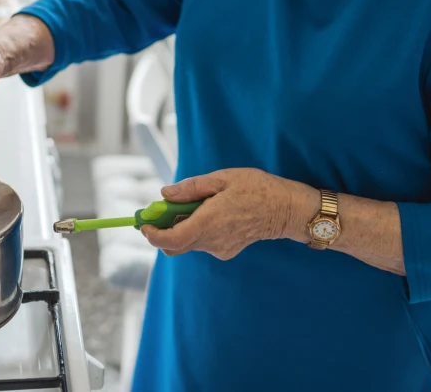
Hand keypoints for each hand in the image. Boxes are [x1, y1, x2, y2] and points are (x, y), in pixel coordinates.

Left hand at [140, 168, 311, 260]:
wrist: (285, 209)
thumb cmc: (256, 188)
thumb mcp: (222, 178)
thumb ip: (191, 188)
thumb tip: (165, 194)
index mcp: (208, 222)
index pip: (171, 240)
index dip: (153, 234)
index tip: (145, 224)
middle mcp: (212, 240)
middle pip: (175, 245)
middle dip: (164, 229)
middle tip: (166, 209)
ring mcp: (220, 249)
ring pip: (188, 243)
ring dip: (183, 227)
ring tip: (197, 204)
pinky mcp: (226, 251)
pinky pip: (203, 243)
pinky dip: (198, 230)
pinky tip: (213, 214)